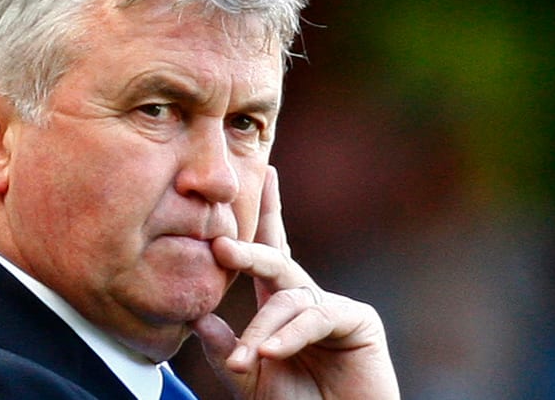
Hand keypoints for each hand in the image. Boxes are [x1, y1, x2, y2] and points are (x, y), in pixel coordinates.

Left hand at [191, 166, 399, 398]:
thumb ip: (227, 350)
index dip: (268, 214)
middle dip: (250, 252)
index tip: (267, 175)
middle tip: (221, 246)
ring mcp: (333, 307)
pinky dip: (289, 336)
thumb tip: (196, 317)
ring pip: (287, 299)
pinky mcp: (358, 320)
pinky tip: (270, 352)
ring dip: (262, 330)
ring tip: (247, 361)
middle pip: (278, 260)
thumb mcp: (251, 378)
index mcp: (281, 306)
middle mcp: (306, 299)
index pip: (271, 252)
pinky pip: (314, 318)